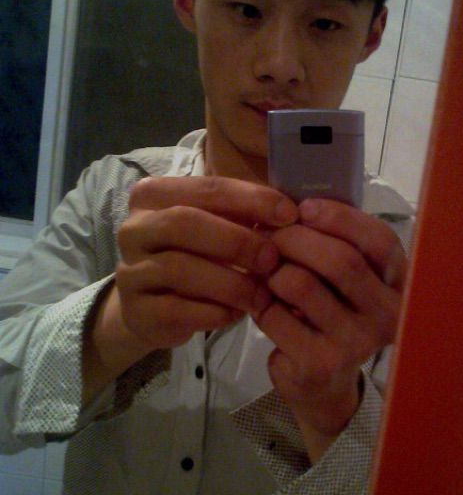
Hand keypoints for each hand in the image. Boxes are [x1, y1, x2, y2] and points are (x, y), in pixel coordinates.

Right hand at [114, 176, 297, 350]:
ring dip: (231, 282)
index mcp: (155, 194)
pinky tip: (237, 313)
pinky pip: (178, 309)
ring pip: (181, 269)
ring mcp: (130, 270)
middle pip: (185, 222)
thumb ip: (244, 215)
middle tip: (273, 259)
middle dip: (237, 240)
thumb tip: (293, 212)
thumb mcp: (217, 227)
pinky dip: (214, 311)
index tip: (289, 215)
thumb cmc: (195, 255)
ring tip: (262, 294)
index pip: (208, 187)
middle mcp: (135, 227)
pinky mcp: (135, 310)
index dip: (252, 199)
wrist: (152, 308)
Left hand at [251, 198, 406, 460]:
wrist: (325, 383)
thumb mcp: (347, 278)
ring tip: (268, 272)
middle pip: (341, 261)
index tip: (304, 208)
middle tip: (272, 236)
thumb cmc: (335, 313)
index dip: (340, 217)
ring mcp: (356, 343)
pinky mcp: (320, 364)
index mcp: (398, 284)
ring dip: (274, 271)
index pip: (380, 241)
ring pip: (301, 285)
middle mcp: (386, 314)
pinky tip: (264, 304)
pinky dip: (261, 303)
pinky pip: (276, 316)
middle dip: (296, 239)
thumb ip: (336, 242)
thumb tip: (291, 206)